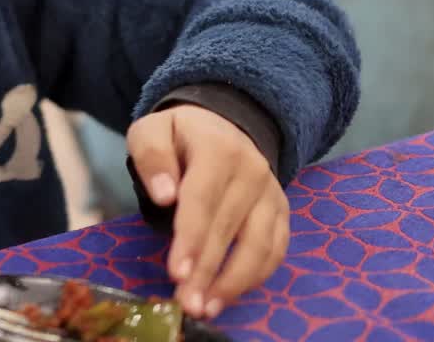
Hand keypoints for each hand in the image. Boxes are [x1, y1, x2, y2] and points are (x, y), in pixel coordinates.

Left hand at [126, 104, 288, 319]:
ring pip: (259, 245)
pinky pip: (276, 250)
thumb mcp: (152, 132)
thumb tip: (164, 195)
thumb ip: (152, 157)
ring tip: (207, 308)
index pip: (202, 199)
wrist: (223, 126)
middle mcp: (253, 170)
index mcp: (218, 149)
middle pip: (228, 228)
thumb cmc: (180, 136)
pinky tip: (229, 295)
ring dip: (234, 282)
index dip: (190, 238)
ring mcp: (272, 193)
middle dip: (207, 270)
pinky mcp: (281, 211)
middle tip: (188, 303)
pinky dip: (255, 276)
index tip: (177, 272)